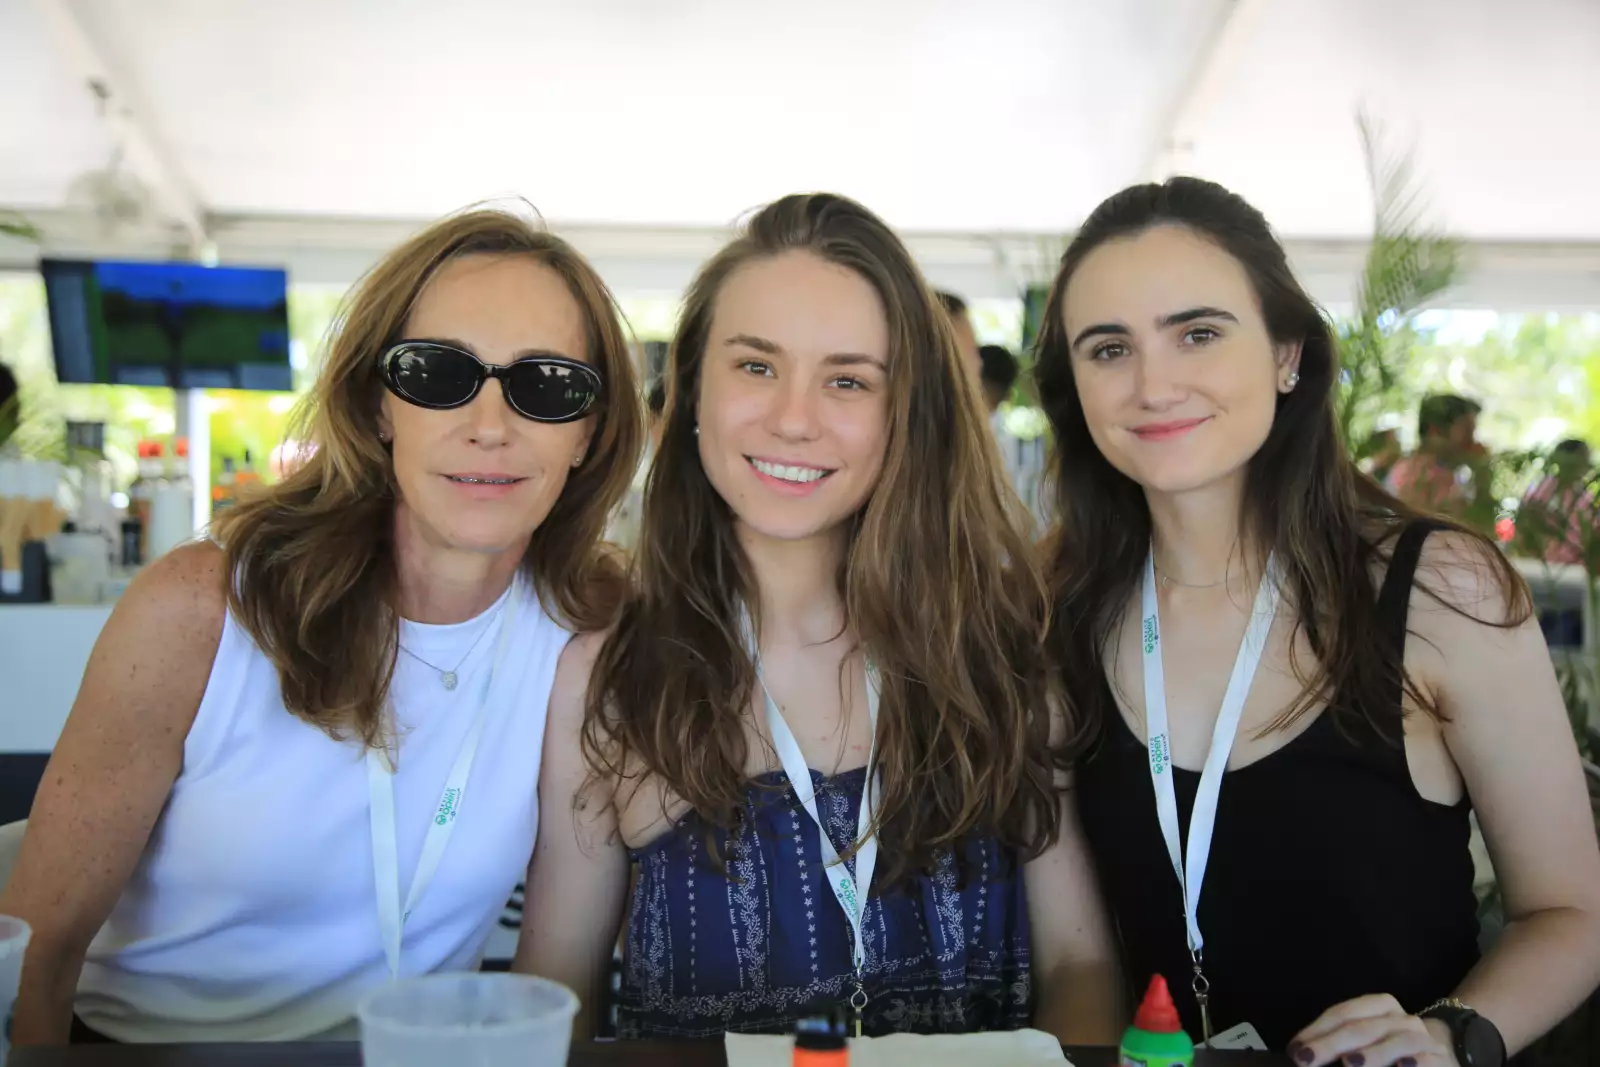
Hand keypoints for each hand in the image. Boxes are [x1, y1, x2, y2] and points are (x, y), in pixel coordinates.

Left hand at [1288, 994, 1457, 1066]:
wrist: (1442, 1055)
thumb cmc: (1389, 1049)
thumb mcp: (1365, 1039)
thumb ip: (1337, 1042)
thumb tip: (1301, 1051)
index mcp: (1378, 1005)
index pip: (1342, 1014)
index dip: (1316, 1031)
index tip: (1295, 1049)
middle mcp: (1400, 1017)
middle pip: (1361, 1028)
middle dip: (1331, 1045)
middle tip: (1307, 1058)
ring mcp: (1421, 1037)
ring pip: (1395, 1041)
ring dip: (1372, 1054)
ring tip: (1351, 1063)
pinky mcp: (1439, 1058)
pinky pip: (1425, 1060)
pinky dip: (1413, 1063)